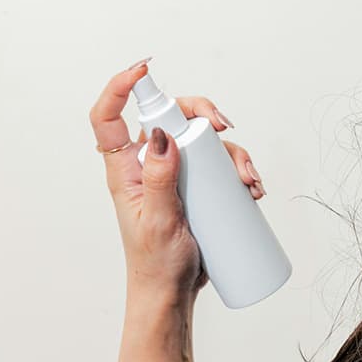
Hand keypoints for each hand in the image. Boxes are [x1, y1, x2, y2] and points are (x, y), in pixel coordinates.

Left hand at [88, 59, 266, 301]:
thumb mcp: (157, 222)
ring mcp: (177, 174)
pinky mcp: (199, 187)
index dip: (120, 87)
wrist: (174, 294)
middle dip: (203, 114)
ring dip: (233, 152)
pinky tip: (252, 187)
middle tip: (225, 128)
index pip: (109, 117)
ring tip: (248, 182)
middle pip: (171, 116)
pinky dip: (240, 169)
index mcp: (126, 169)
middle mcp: (151, 164)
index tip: (143, 68)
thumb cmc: (155, 263)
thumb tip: (161, 135)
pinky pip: (221, 164)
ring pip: (204, 141)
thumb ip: (158, 179)